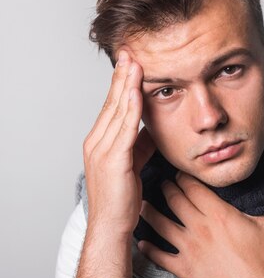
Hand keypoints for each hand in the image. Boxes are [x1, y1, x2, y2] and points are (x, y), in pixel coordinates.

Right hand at [82, 50, 154, 234]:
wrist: (111, 226)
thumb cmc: (122, 199)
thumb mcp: (133, 164)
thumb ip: (140, 144)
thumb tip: (152, 129)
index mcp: (100, 141)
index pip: (112, 106)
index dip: (121, 83)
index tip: (130, 62)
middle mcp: (97, 142)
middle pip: (112, 102)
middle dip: (122, 76)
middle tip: (129, 51)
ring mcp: (102, 150)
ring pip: (117, 111)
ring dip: (126, 85)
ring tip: (134, 63)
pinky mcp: (113, 161)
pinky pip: (124, 130)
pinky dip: (130, 109)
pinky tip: (136, 93)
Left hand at [137, 172, 263, 277]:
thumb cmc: (263, 260)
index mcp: (219, 214)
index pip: (193, 187)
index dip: (184, 177)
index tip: (180, 173)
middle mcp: (200, 228)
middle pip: (175, 201)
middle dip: (167, 188)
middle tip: (162, 183)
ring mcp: (189, 248)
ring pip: (161, 225)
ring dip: (150, 213)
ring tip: (143, 205)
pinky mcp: (184, 268)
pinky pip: (160, 256)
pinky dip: (148, 249)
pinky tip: (142, 243)